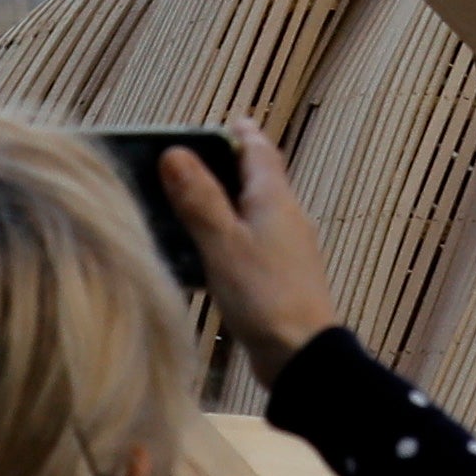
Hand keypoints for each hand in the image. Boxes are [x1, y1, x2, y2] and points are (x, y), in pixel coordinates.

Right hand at [152, 123, 338, 381]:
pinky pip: (250, 243)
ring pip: (253, 212)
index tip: (222, 122)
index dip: (240, 134)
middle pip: (257, 179)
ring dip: (225, 203)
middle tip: (192, 159)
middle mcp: (286, 216)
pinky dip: (227, 236)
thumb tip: (175, 152)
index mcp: (275, 198)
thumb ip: (199, 198)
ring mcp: (285, 249)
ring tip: (187, 202)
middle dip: (228, 166)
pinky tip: (203, 253)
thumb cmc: (264, 293)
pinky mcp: (278, 278)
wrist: (300, 354)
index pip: (259, 150)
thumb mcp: (223, 242)